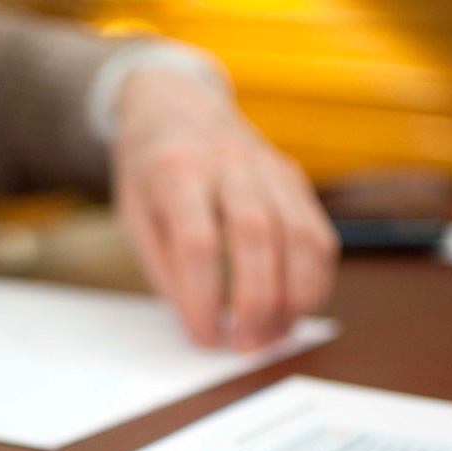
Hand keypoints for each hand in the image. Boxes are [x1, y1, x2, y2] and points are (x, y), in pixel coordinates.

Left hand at [113, 71, 338, 349]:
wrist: (174, 104)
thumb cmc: (150, 169)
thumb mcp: (134, 214)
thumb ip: (164, 265)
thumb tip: (200, 320)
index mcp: (175, 170)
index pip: (198, 244)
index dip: (203, 300)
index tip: (203, 337)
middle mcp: (227, 162)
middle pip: (256, 238)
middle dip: (255, 304)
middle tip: (245, 346)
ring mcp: (267, 166)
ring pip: (299, 235)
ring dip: (294, 296)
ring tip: (274, 335)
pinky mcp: (293, 177)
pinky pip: (317, 231)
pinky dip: (315, 277)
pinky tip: (298, 306)